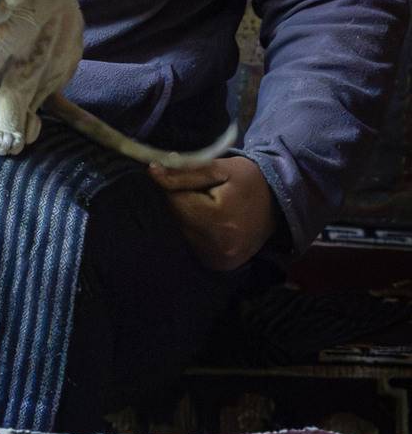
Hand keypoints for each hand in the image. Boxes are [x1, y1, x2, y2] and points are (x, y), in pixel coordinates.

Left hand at [147, 155, 275, 271]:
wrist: (280, 205)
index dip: (181, 186)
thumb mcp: (221, 168)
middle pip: (178, 218)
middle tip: (207, 194)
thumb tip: (152, 171)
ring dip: (189, 218)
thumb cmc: (250, 181)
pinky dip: (197, 231)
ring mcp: (218, 260)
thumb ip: (185, 170)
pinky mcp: (219, 265)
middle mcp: (216, 247)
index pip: (175, 201)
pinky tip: (212, 223)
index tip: (198, 181)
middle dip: (185, 203)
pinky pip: (193, 244)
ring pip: (183, 231)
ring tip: (211, 207)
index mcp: (217, 220)